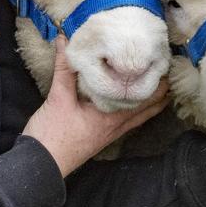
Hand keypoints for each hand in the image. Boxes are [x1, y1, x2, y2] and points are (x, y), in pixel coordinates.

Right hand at [23, 36, 168, 176]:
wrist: (40, 166)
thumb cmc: (51, 134)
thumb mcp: (58, 98)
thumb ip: (65, 69)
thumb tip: (66, 40)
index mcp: (111, 117)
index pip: (142, 97)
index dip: (155, 81)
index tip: (163, 62)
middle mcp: (116, 126)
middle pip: (147, 108)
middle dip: (158, 90)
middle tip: (166, 69)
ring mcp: (110, 134)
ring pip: (138, 116)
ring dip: (149, 100)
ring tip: (159, 83)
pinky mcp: (102, 137)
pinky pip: (127, 121)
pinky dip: (135, 109)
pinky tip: (133, 102)